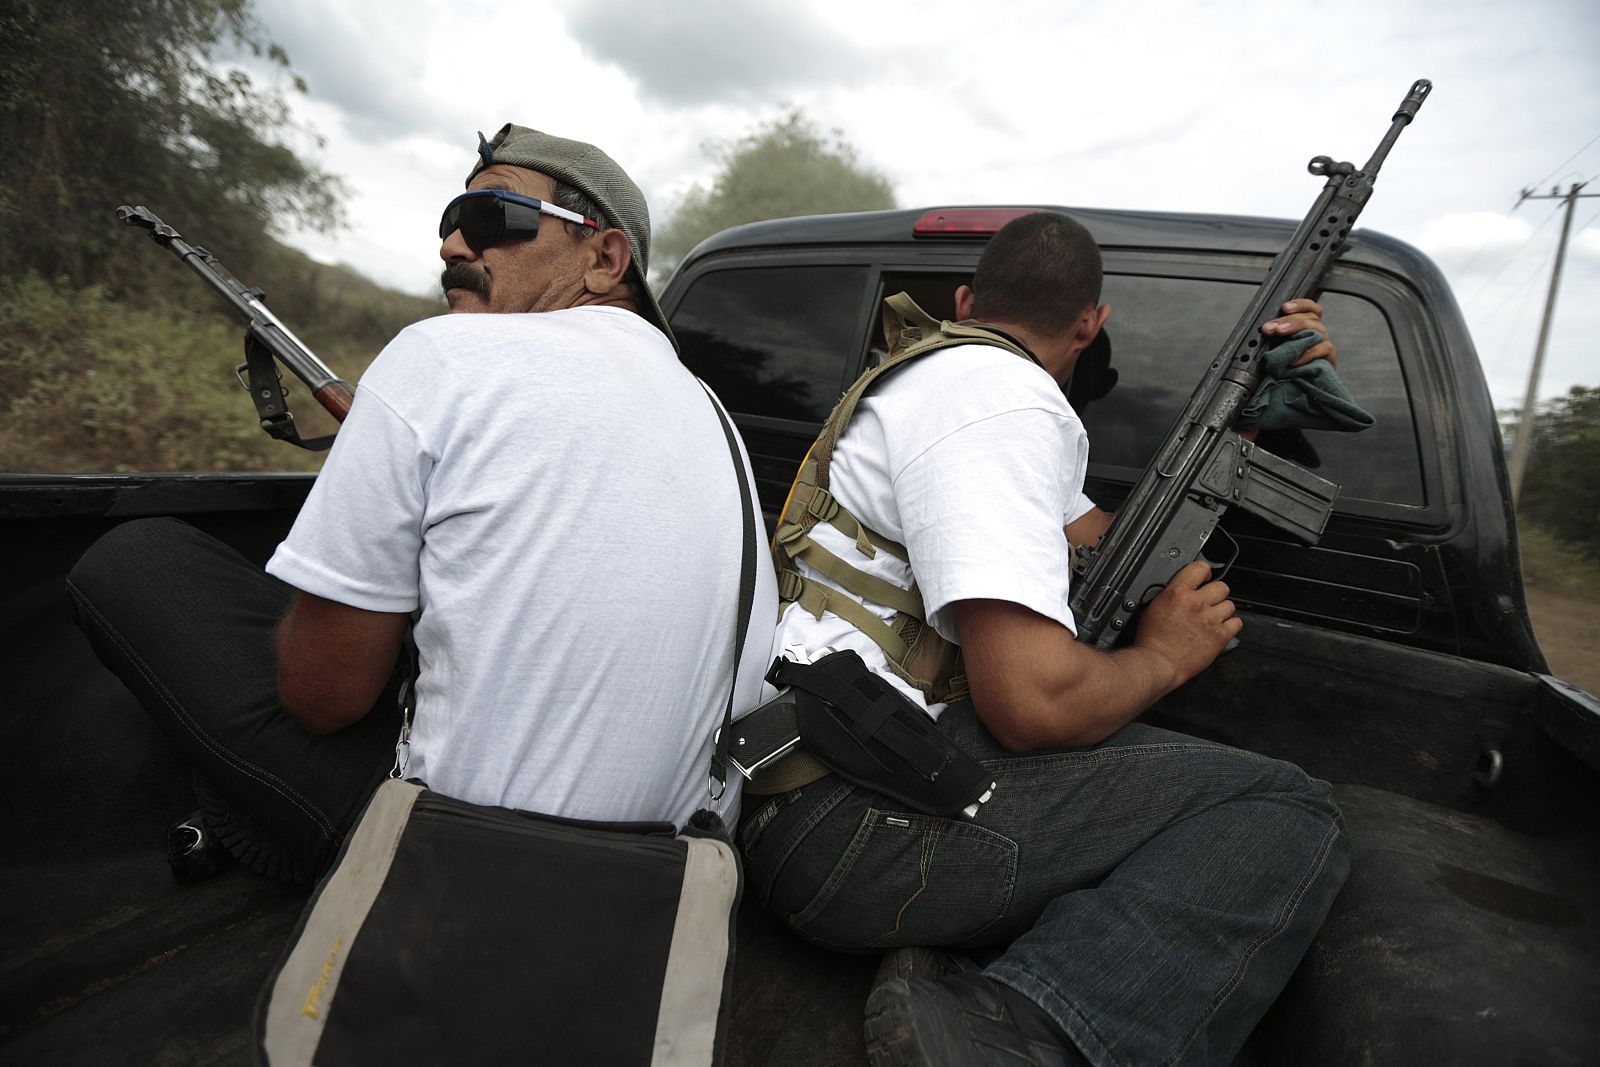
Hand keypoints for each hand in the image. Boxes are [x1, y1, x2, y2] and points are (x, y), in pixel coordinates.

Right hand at [1135, 560, 1242, 686]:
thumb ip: (1171, 594)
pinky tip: (1218, 630)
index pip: (1201, 568)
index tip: (1204, 580)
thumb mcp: (1154, 607)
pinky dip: (1230, 626)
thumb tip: (1182, 589)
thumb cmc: (1152, 640)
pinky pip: (1236, 623)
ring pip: (1230, 605)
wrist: (1158, 663)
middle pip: (1221, 586)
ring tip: (1211, 620)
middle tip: (1208, 604)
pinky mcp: (1220, 635)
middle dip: (1215, 594)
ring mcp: (1210, 619)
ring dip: (1222, 611)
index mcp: (1177, 593)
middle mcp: (1196, 603)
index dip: (1204, 573)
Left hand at [1261, 298, 1336, 367]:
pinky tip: (1294, 358)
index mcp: (1309, 327)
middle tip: (1270, 327)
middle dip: (1287, 320)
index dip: (1300, 305)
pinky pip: (1323, 348)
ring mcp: (1325, 344)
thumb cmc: (1291, 365)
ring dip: (1296, 329)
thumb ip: (1279, 336)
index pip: (1311, 309)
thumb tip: (1265, 329)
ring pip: (1317, 329)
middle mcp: (1318, 332)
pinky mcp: (1330, 357)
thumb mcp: (1282, 348)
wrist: (1303, 386)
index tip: (1285, 307)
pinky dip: (1307, 353)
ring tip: (1279, 334)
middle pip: (1310, 317)